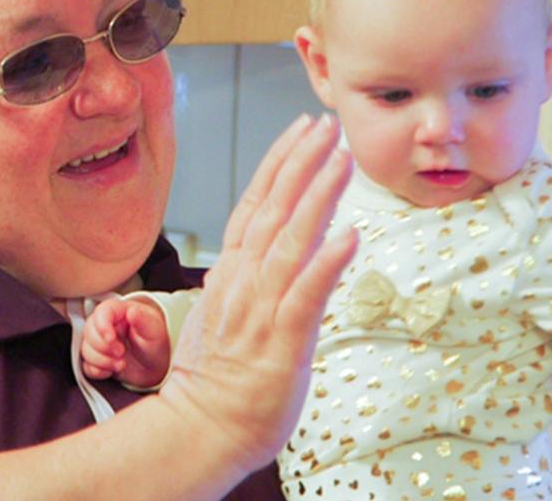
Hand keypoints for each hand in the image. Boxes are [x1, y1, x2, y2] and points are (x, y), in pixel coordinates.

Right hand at [81, 298, 171, 388]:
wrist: (156, 364)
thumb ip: (143, 320)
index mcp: (119, 312)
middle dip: (104, 347)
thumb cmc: (155, 341)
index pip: (101, 312)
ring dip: (102, 361)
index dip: (102, 326)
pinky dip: (98, 371)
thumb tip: (132, 311)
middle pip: (89, 332)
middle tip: (121, 353)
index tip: (112, 339)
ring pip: (86, 350)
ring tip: (121, 364)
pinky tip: (112, 371)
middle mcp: (105, 326)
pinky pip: (86, 366)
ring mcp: (99, 343)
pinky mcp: (97, 360)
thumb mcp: (154, 330)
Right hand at [157, 114, 356, 473]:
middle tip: (327, 125)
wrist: (202, 427)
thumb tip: (279, 242)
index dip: (280, 162)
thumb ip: (252, 271)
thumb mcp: (229, 307)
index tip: (303, 128)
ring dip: (316, 197)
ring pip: (289, 242)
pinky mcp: (281, 343)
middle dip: (301, 163)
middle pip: (273, 210)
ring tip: (341, 160)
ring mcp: (260, 309)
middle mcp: (243, 281)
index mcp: (231, 270)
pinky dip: (325, 263)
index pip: (255, 203)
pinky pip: (305, 297)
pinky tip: (349, 235)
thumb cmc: (220, 372)